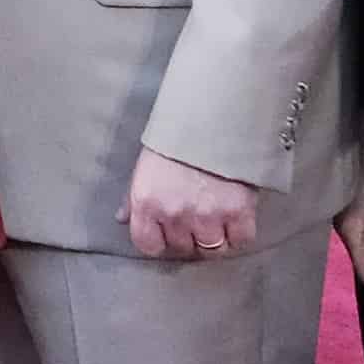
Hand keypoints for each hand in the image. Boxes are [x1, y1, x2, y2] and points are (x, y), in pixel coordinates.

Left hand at [125, 148, 260, 263]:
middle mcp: (174, 213)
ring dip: (215, 239)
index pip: (148, 246)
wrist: (214, 113)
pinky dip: (240, 233)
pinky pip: (240, 240)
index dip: (160, 242)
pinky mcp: (238, 211)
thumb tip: (123, 218)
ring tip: (217, 220)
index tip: (169, 233)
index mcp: (147, 202)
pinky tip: (236, 218)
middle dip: (189, 237)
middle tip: (197, 219)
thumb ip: (134, 196)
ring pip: (213, 249)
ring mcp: (207, 215)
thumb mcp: (146, 163)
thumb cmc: (178, 136)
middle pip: (184, 249)